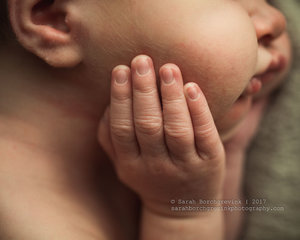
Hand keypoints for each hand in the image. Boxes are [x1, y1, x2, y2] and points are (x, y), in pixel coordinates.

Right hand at [98, 55, 224, 215]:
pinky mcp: (210, 162)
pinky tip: (192, 88)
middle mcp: (156, 167)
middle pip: (147, 125)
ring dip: (171, 97)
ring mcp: (185, 165)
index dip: (121, 99)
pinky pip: (206, 134)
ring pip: (177, 129)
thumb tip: (110, 104)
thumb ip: (110, 138)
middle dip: (143, 91)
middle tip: (141, 60)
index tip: (121, 70)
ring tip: (168, 68)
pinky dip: (199, 110)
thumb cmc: (150, 177)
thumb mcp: (124, 165)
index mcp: (131, 165)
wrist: (182, 208)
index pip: (122, 128)